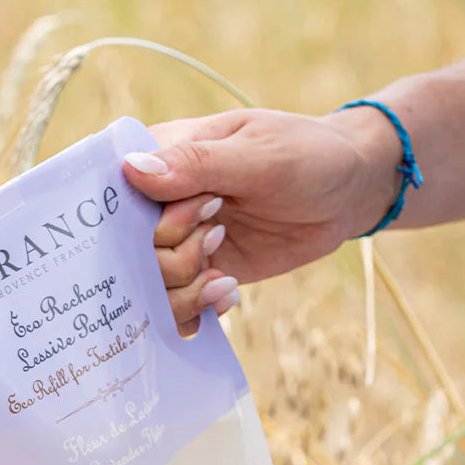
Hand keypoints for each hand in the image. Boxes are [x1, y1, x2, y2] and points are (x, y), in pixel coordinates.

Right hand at [124, 107, 400, 334]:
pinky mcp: (203, 272)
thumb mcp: (257, 154)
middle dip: (171, 256)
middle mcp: (162, 203)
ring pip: (151, 285)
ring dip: (185, 289)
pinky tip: (228, 296)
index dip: (136, 221)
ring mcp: (181, 242)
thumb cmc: (307, 155)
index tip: (181, 220)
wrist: (348, 191)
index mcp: (164, 157)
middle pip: (131, 250)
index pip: (115, 196)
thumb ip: (197, 164)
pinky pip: (178, 305)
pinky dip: (196, 311)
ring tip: (223, 278)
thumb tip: (132, 170)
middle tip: (218, 233)